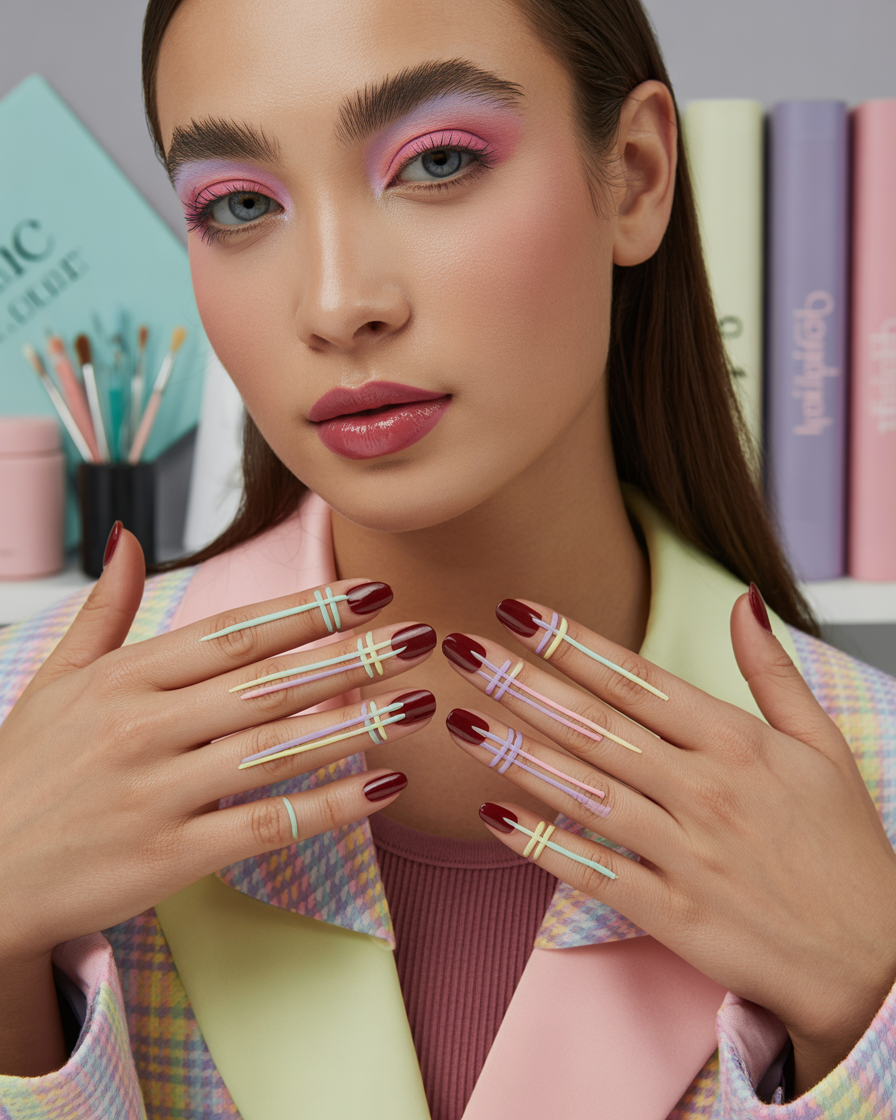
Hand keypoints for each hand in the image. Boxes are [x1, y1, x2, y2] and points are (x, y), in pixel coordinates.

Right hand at [0, 528, 434, 1074]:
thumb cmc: (26, 773)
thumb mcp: (55, 681)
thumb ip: (101, 609)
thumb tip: (123, 536)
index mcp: (124, 678)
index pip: (234, 633)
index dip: (308, 611)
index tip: (368, 592)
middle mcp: (144, 728)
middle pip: (268, 684)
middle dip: (351, 656)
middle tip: (418, 636)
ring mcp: (157, 794)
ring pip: (276, 749)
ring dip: (356, 724)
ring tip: (418, 702)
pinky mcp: (169, 856)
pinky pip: (266, 824)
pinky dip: (328, 805)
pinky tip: (382, 785)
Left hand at [442, 591, 895, 1095]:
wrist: (876, 963)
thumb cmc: (844, 850)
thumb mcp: (822, 747)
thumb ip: (773, 671)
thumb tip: (742, 600)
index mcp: (737, 742)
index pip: (636, 678)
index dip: (571, 642)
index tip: (517, 610)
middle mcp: (706, 789)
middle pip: (597, 726)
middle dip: (522, 682)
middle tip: (462, 649)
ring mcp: (688, 853)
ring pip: (586, 791)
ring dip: (517, 753)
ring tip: (460, 720)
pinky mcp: (675, 913)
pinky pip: (595, 872)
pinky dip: (542, 846)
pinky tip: (493, 817)